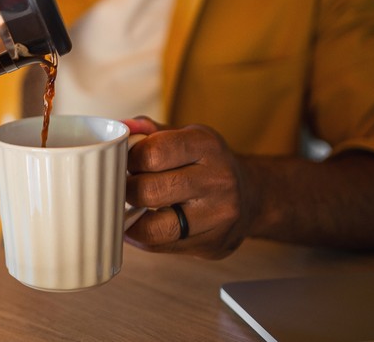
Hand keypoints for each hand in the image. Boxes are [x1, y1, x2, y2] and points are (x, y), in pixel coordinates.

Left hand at [121, 117, 254, 258]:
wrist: (252, 196)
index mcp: (206, 145)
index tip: (124, 163)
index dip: (128, 160)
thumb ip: (149, 131)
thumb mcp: (184, 136)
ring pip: (154, 227)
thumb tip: (121, 126)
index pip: (152, 153)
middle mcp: (217, 179)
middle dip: (127, 190)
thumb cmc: (205, 163)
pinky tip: (140, 225)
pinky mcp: (213, 244)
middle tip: (124, 187)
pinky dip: (142, 237)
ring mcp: (218, 216)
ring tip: (129, 208)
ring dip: (131, 219)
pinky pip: (161, 247)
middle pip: (149, 191)